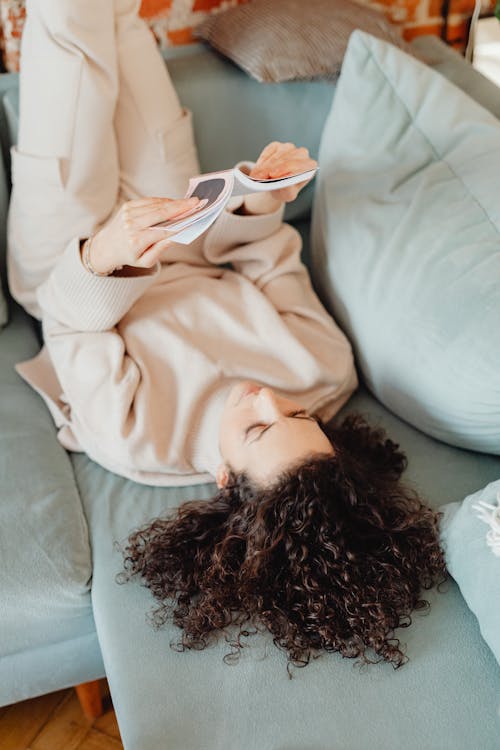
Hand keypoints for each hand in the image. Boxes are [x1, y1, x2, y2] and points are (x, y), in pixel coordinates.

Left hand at [86, 196, 200, 273]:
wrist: (107, 246)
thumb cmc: (130, 255)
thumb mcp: (145, 261)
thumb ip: (160, 250)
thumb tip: (174, 237)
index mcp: (136, 241)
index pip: (162, 231)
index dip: (178, 224)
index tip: (192, 218)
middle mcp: (131, 225)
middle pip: (160, 213)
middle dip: (180, 207)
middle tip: (196, 203)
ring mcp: (128, 214)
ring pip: (156, 205)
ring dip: (173, 203)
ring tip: (188, 202)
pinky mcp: (128, 206)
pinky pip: (149, 201)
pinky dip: (163, 201)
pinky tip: (174, 203)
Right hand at [249, 141, 316, 202]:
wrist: (276, 184)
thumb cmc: (285, 189)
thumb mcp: (287, 195)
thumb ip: (288, 191)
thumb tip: (284, 185)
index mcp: (310, 166)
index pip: (300, 166)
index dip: (286, 169)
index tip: (273, 175)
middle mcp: (302, 154)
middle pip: (286, 160)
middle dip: (270, 169)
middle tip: (259, 177)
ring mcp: (289, 148)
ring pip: (276, 155)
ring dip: (264, 166)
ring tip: (256, 176)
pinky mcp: (277, 145)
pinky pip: (268, 151)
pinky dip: (262, 160)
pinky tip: (258, 170)